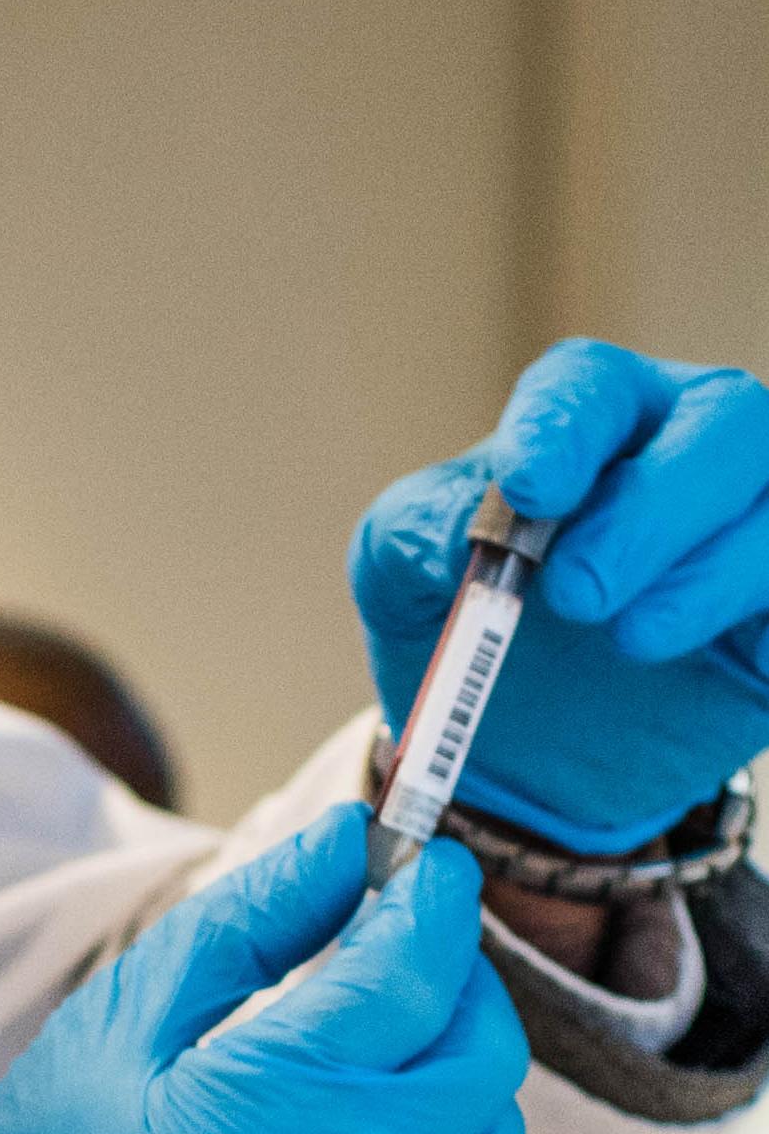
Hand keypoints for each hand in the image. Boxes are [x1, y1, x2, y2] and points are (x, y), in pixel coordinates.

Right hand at [0, 811, 524, 1133]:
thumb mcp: (119, 1023)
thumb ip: (248, 923)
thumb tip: (350, 842)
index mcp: (269, 1106)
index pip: (413, 969)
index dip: (434, 901)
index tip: (428, 870)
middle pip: (479, 1055)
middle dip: (454, 987)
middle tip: (399, 961)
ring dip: (448, 1090)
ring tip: (368, 1077)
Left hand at [354, 343, 768, 853]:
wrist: (513, 746)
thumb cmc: (462, 620)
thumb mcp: (399, 576)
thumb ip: (417, 534)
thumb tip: (461, 534)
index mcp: (591, 416)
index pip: (591, 387)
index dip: (565, 429)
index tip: (527, 488)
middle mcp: (687, 448)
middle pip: (725, 422)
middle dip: (655, 505)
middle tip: (577, 594)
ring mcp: (747, 528)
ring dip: (708, 573)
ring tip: (627, 640)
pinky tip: (725, 660)